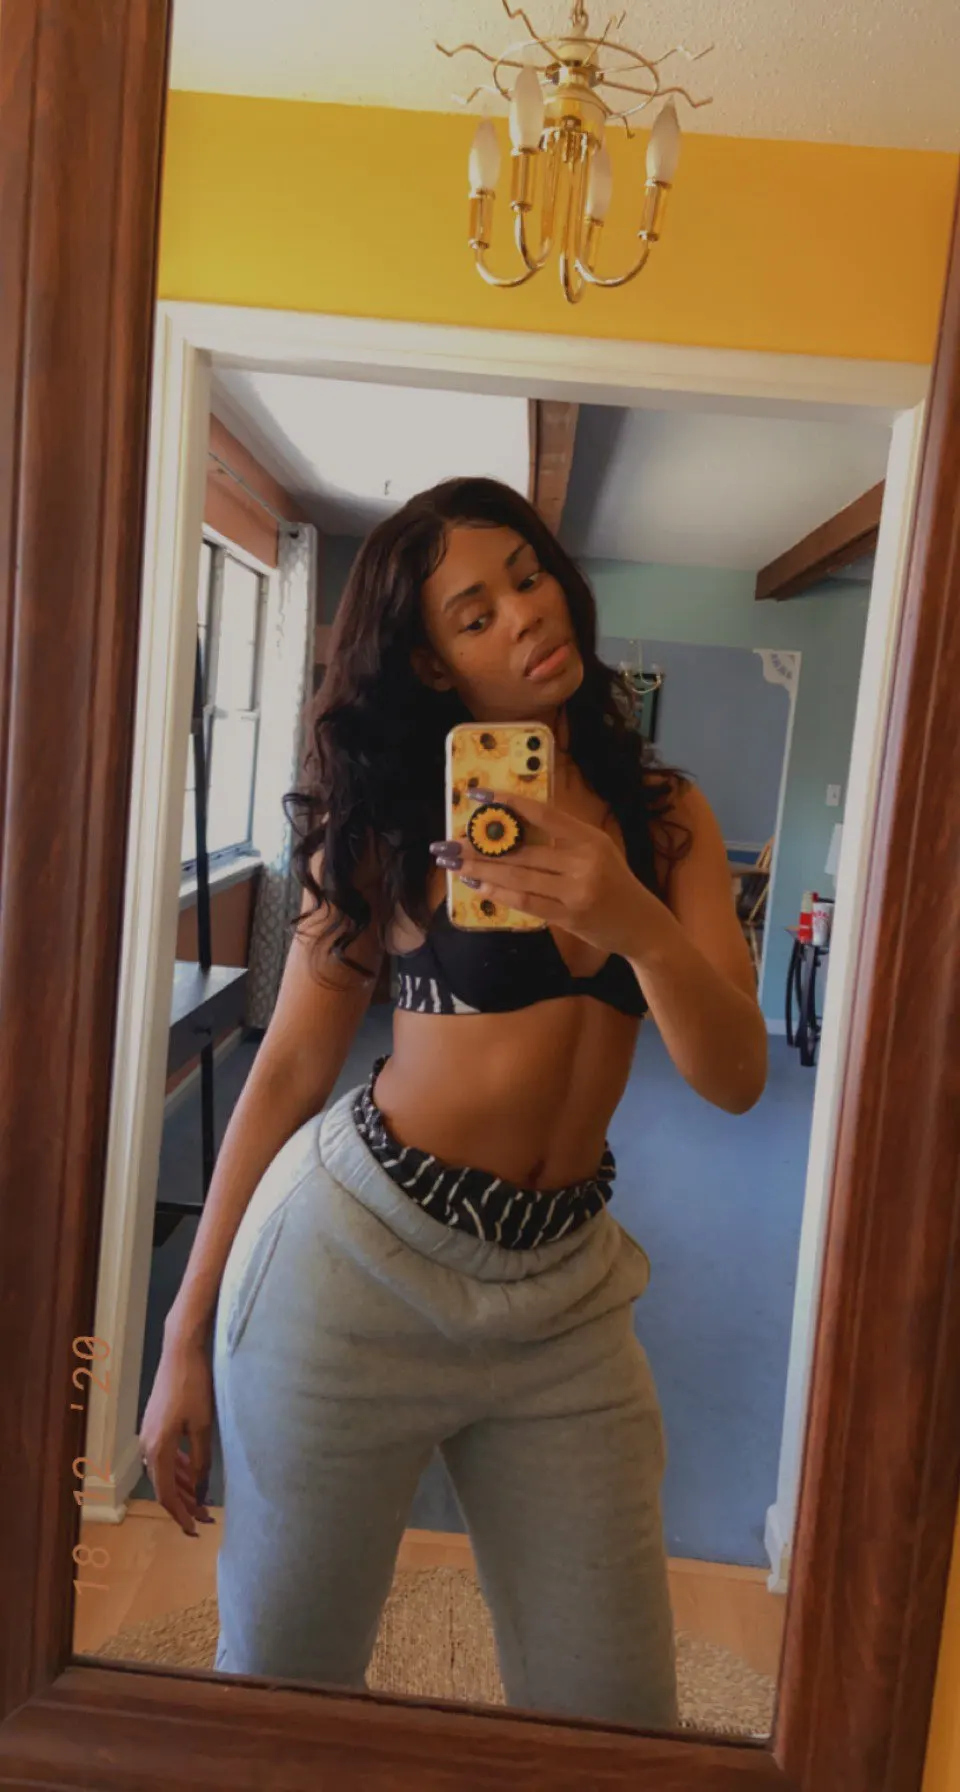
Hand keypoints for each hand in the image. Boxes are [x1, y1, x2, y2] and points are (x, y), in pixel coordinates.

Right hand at [139, 1336, 215, 1536]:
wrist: (181, 1350)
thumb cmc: (194, 1386)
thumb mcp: (203, 1427)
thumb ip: (201, 1461)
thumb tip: (202, 1491)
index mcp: (157, 1449)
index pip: (166, 1494)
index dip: (180, 1515)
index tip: (195, 1530)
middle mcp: (147, 1445)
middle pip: (165, 1485)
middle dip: (184, 1504)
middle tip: (205, 1519)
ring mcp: (149, 1434)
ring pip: (165, 1471)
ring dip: (183, 1487)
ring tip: (202, 1502)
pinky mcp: (155, 1423)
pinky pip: (165, 1455)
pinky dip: (179, 1468)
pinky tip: (193, 1475)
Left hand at [432, 789, 659, 959]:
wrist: (642, 926)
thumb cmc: (615, 884)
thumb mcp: (599, 851)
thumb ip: (564, 840)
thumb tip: (513, 829)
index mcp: (590, 838)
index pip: (543, 813)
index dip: (508, 802)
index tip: (477, 796)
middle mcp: (584, 861)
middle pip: (523, 850)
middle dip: (480, 846)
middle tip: (448, 842)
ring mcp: (576, 890)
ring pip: (519, 877)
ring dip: (481, 870)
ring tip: (454, 864)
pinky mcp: (569, 916)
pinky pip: (526, 902)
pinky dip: (498, 893)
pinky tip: (478, 887)